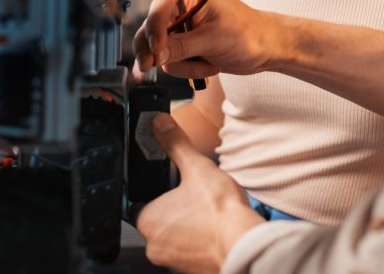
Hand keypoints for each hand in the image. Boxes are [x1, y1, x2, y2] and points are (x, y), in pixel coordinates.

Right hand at [132, 0, 285, 81]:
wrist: (267, 48)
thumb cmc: (249, 34)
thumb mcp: (214, 39)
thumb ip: (182, 46)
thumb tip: (155, 55)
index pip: (160, 8)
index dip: (153, 31)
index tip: (155, 53)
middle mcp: (182, 7)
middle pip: (151, 30)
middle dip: (157, 52)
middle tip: (150, 69)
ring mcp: (183, 27)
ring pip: (159, 50)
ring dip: (181, 64)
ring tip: (207, 64)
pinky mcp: (185, 44)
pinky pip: (171, 60)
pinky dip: (187, 68)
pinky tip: (209, 66)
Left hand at [137, 114, 263, 273]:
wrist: (244, 244)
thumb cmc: (219, 212)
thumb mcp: (196, 167)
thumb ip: (175, 144)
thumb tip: (160, 124)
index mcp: (148, 220)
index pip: (139, 200)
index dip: (154, 188)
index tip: (169, 181)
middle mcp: (155, 245)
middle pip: (158, 217)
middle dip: (174, 204)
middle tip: (194, 192)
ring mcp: (173, 261)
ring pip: (175, 234)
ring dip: (187, 222)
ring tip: (206, 207)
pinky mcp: (191, 268)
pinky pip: (189, 248)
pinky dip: (199, 237)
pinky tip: (214, 224)